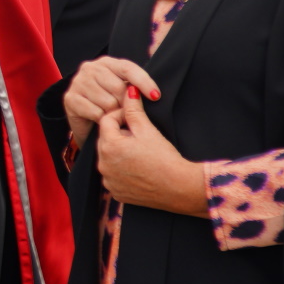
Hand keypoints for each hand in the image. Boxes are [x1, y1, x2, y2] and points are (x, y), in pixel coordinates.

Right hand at [64, 55, 160, 148]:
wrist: (87, 124)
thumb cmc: (109, 106)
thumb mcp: (123, 93)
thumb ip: (133, 89)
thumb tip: (153, 94)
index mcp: (106, 62)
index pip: (128, 68)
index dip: (144, 82)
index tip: (156, 96)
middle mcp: (89, 68)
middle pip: (118, 87)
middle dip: (125, 104)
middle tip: (123, 112)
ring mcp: (78, 82)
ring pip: (108, 102)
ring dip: (113, 113)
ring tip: (110, 115)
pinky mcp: (70, 98)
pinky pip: (96, 112)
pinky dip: (101, 119)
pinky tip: (99, 119)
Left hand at [97, 88, 205, 216]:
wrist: (180, 188)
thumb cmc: (164, 158)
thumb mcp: (147, 130)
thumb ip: (134, 109)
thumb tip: (128, 90)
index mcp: (108, 146)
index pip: (106, 121)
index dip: (120, 115)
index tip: (134, 118)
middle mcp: (103, 164)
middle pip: (106, 140)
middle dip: (119, 134)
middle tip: (139, 136)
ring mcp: (108, 181)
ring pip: (109, 158)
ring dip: (119, 152)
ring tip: (140, 152)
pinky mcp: (116, 193)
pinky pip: (113, 176)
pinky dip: (122, 171)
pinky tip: (138, 168)